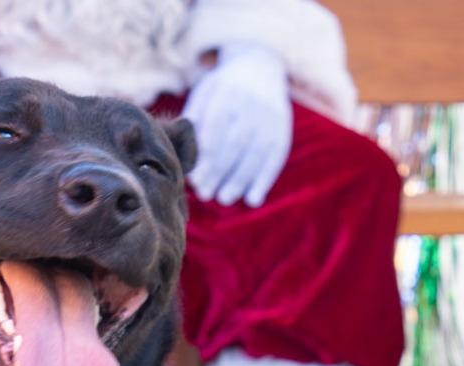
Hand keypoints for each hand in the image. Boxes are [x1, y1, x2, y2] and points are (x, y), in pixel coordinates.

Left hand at [183, 42, 291, 207]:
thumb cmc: (221, 91)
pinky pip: (275, 158)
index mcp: (226, 91)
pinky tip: (253, 200)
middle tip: (204, 194)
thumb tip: (181, 157)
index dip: (204, 158)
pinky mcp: (283, 128)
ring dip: (240, 180)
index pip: (215, 129)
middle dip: (218, 172)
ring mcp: (270, 115)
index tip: (193, 180)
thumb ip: (193, 122)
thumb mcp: (204, 95)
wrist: (259, 66)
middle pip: (235, 143)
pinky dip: (264, 181)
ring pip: (256, 153)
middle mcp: (251, 102)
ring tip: (224, 199)